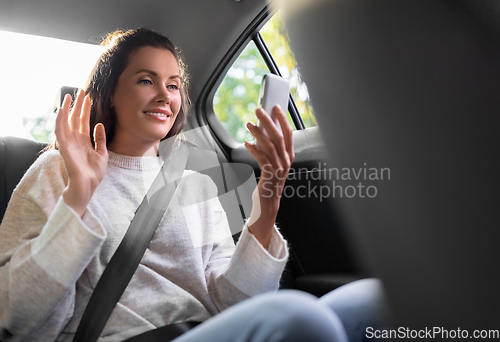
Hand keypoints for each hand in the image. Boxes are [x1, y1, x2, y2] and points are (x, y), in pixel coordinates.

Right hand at [55, 90, 107, 216]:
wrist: (88, 185)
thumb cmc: (94, 173)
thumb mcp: (102, 153)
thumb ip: (100, 138)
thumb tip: (99, 124)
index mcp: (84, 141)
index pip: (84, 121)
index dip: (86, 109)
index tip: (89, 97)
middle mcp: (76, 140)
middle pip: (76, 118)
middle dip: (79, 104)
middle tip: (82, 90)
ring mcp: (69, 142)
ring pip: (67, 120)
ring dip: (68, 108)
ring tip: (72, 95)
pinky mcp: (64, 146)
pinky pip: (60, 130)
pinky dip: (60, 119)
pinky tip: (63, 109)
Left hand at [244, 105, 294, 247]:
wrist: (268, 203)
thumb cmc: (269, 181)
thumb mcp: (273, 162)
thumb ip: (271, 147)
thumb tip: (262, 129)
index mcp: (289, 156)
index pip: (289, 133)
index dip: (282, 119)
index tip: (275, 107)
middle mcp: (286, 161)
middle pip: (279, 136)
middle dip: (268, 121)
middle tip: (258, 110)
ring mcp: (279, 168)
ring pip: (269, 146)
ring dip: (258, 133)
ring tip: (248, 124)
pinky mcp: (269, 175)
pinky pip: (262, 158)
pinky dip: (254, 149)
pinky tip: (246, 143)